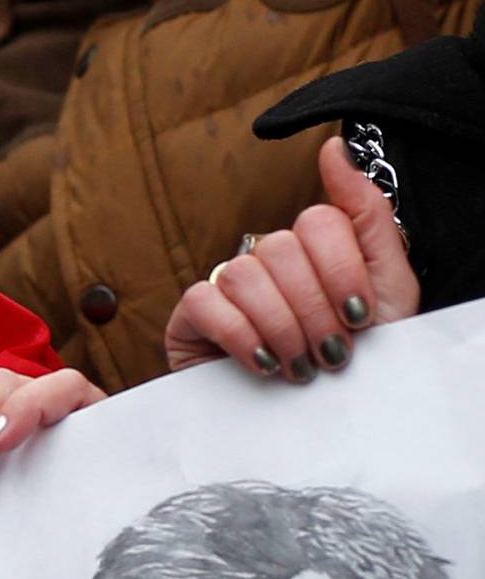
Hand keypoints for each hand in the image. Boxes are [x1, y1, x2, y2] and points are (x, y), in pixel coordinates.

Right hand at [165, 137, 418, 382]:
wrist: (320, 432)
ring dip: (280, 328)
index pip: (318, 221)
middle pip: (280, 249)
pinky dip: (239, 333)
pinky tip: (261, 363)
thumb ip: (368, 217)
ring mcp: (226, 287)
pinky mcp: (191, 318)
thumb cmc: (356, 368)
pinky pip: (205, 302)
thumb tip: (333, 146)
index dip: (341, 270)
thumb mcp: (387, 291)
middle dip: (313, 310)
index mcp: (315, 251)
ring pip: (243, 275)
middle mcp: (268, 262)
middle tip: (330, 354)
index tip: (358, 316)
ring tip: (299, 367)